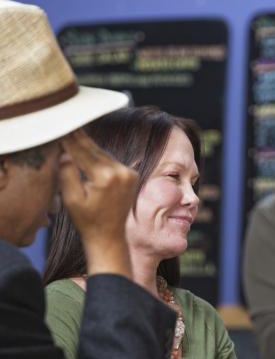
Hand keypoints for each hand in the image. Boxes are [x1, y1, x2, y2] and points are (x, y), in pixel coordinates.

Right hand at [59, 129, 136, 275]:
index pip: (82, 152)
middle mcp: (122, 172)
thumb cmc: (87, 220)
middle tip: (67, 123)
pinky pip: (112, 161)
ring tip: (74, 132)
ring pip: (104, 154)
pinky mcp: (132, 175)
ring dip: (89, 146)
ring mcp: (130, 173)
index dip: (68, 140)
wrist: (109, 235)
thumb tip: (66, 152)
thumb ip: (67, 173)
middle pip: (95, 150)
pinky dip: (100, 156)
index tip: (59, 127)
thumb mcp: (71, 198)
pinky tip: (88, 147)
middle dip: (79, 138)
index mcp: (106, 176)